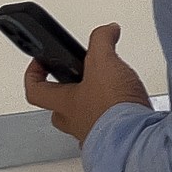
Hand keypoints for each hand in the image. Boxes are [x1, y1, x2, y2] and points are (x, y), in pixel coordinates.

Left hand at [22, 23, 151, 144]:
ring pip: (84, 121)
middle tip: (76, 81)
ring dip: (92, 108)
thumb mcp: (103, 62)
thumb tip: (107, 30)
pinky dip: (114, 120)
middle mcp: (76, 123)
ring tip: (108, 92)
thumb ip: (101, 41)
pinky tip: (126, 109)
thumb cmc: (112, 109)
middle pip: (59, 109)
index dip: (34, 73)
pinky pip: (108, 130)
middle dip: (66, 94)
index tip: (41, 62)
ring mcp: (95, 135)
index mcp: (65, 104)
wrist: (137, 139)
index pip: (35, 89)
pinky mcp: (116, 141)